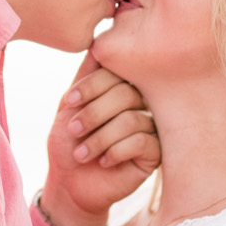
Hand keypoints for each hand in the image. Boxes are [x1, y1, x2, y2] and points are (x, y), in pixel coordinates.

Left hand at [41, 53, 159, 225]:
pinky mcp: (156, 153)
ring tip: (82, 153)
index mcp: (122, 87)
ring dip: (100, 136)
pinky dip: (116, 150)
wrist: (71, 184)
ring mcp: (151, 127)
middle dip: (94, 113)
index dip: (92, 84)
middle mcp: (141, 104)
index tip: (69, 102)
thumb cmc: (69, 143)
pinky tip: (104, 161)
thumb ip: (85, 76)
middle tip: (74, 130)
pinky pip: (143, 142)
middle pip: (125, 93)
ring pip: (132, 119)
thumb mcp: (70, 105)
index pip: (116, 72)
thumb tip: (99, 41)